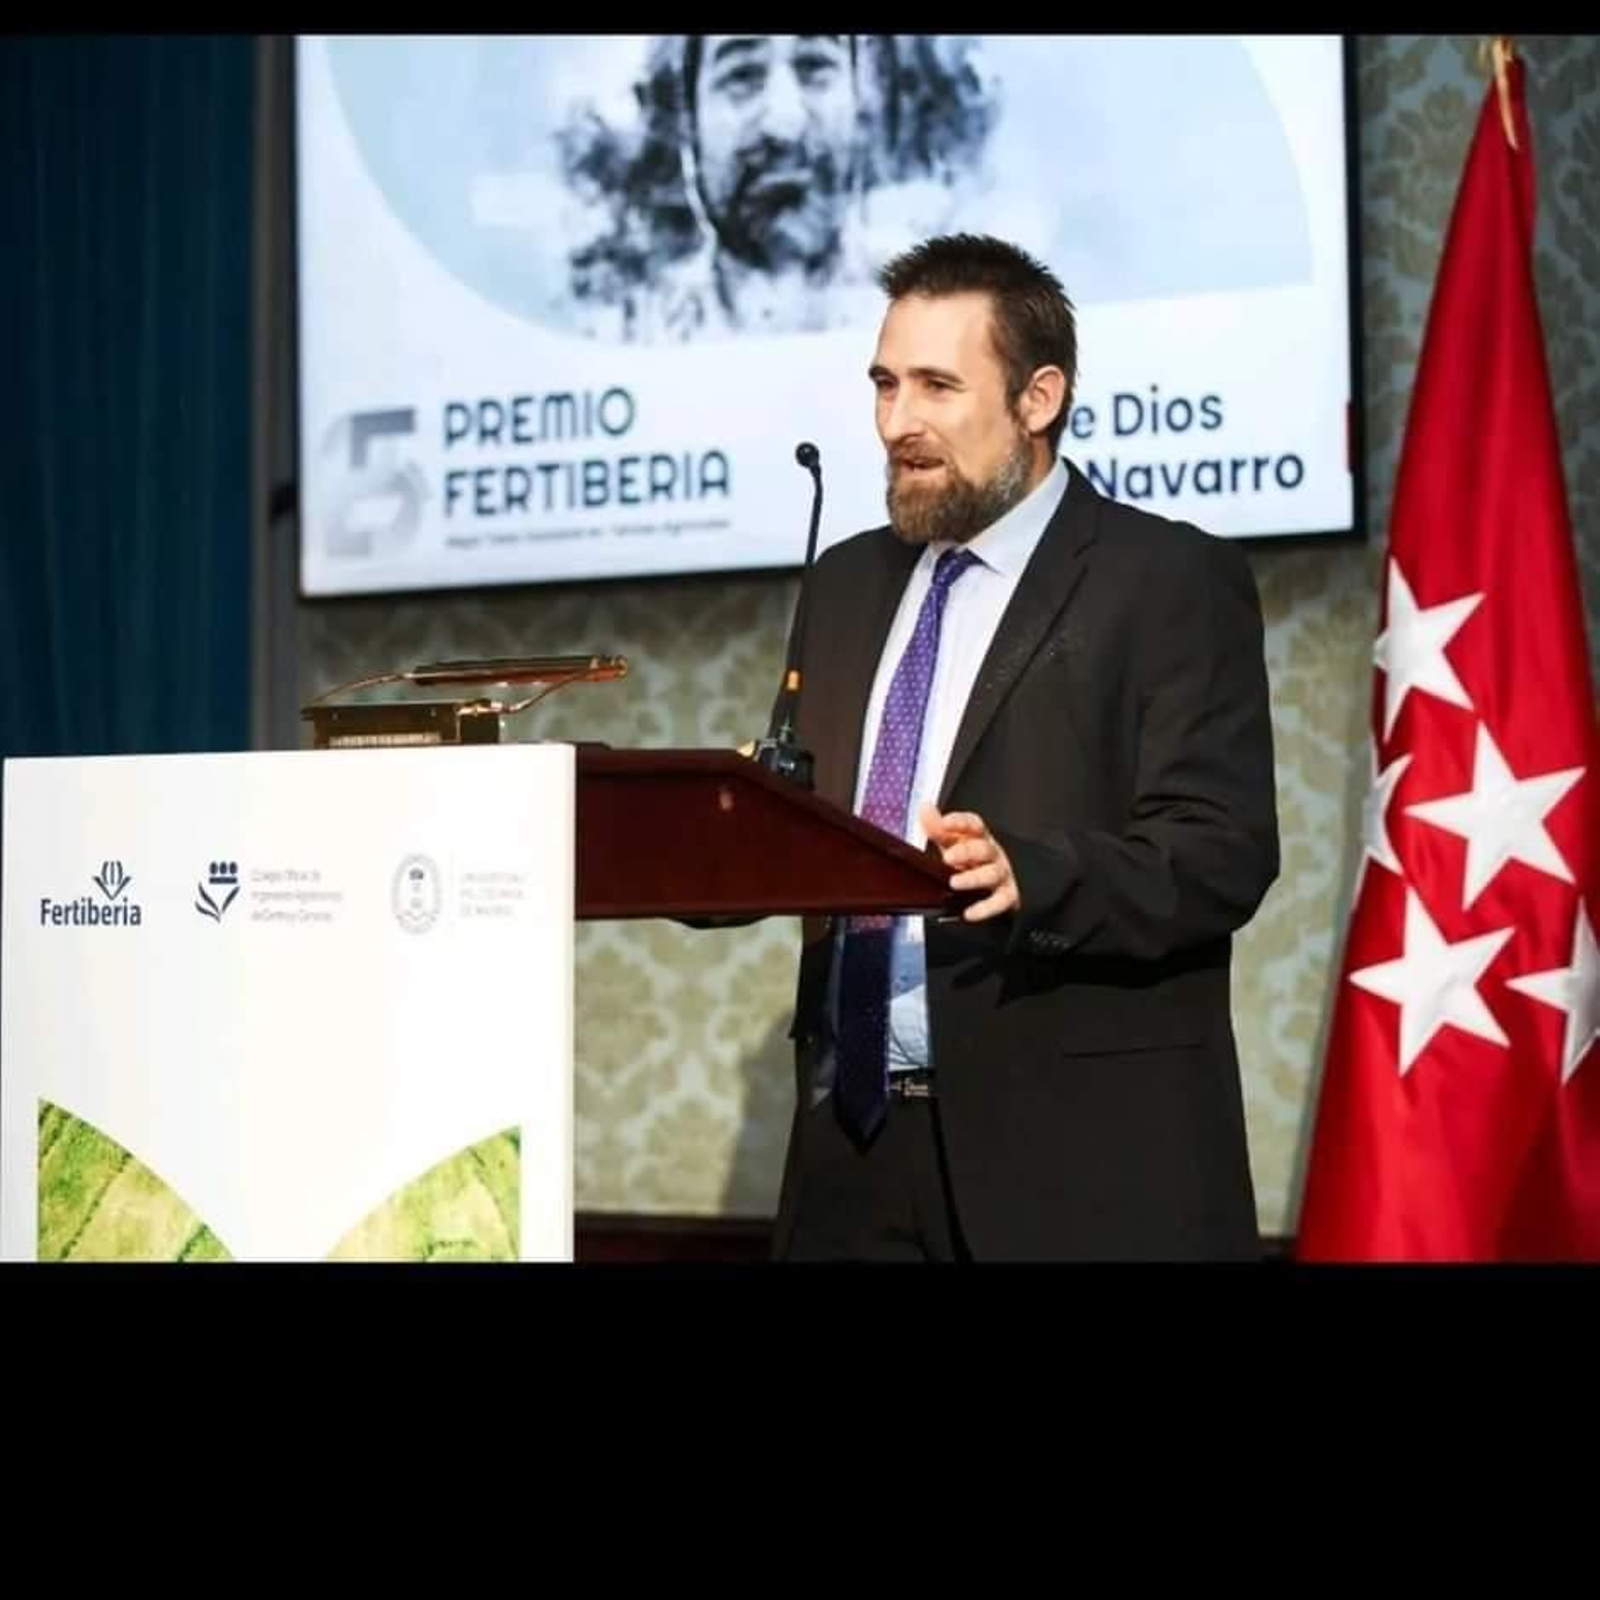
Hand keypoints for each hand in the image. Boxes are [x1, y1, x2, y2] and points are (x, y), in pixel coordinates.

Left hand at [919, 802, 1018, 921]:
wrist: (996, 888)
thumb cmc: (971, 861)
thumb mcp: (952, 844)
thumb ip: (938, 829)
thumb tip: (924, 807)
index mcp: (979, 838)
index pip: (974, 825)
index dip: (961, 823)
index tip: (945, 822)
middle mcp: (992, 854)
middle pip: (983, 849)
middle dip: (967, 851)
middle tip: (948, 857)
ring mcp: (1001, 875)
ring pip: (992, 874)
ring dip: (974, 878)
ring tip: (954, 883)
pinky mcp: (1007, 896)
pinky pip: (999, 902)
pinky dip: (985, 908)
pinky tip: (969, 913)